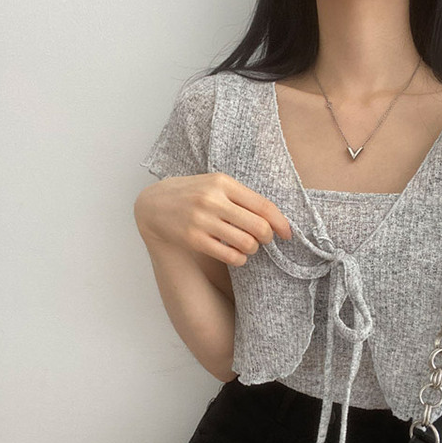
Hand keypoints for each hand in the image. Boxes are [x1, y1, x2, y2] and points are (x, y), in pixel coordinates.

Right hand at [134, 172, 292, 266]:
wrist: (154, 205)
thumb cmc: (192, 194)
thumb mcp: (215, 185)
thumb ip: (242, 198)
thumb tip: (274, 219)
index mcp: (223, 183)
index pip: (263, 206)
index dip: (280, 223)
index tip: (287, 234)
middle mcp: (213, 200)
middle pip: (259, 227)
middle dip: (267, 237)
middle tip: (263, 240)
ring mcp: (202, 220)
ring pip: (247, 243)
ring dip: (252, 249)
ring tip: (247, 246)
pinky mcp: (194, 239)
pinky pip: (230, 256)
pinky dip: (240, 259)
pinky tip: (236, 255)